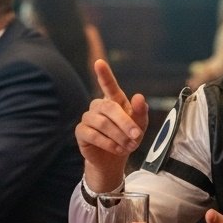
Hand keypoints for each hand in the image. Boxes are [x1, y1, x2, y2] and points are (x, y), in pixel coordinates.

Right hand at [75, 59, 148, 189]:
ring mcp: (88, 117)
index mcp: (114, 100)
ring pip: (102, 123)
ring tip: (128, 146)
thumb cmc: (128, 137)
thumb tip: (139, 97)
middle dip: (125, 122)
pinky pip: (93, 134)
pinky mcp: (81, 131)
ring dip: (118, 136)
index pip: (108, 85)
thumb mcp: (140, 125)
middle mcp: (99, 105)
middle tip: (137, 136)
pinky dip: (108, 143)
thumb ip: (140, 111)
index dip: (104, 74)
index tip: (99, 62)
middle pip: (110, 107)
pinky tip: (117, 149)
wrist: (114, 159)